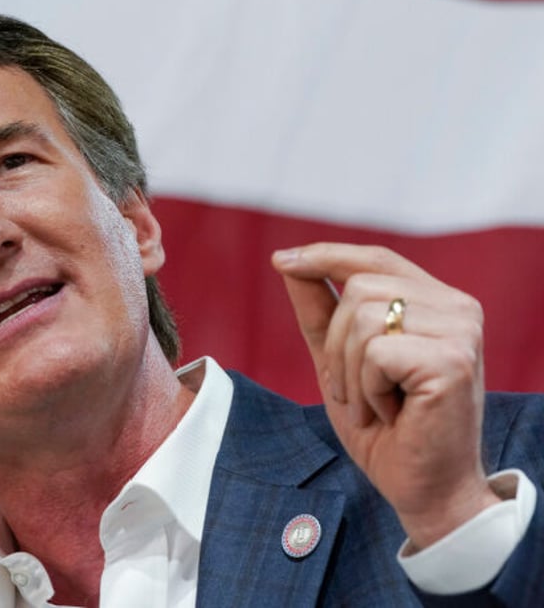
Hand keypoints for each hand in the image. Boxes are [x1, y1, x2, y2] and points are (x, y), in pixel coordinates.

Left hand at [271, 243, 500, 548]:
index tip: (280, 261)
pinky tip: (390, 414)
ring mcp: (461, 331)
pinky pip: (375, 353)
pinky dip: (367, 390)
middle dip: (336, 346)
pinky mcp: (453, 361)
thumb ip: (319, 310)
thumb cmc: (383, 426)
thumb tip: (287, 261)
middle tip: (353, 391)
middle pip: (359, 288)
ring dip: (350, 373)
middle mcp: (457, 308)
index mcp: (436, 301)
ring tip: (372, 406)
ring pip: (362, 318)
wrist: (420, 486)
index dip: (326, 256)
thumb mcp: (338, 360)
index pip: (374, 259)